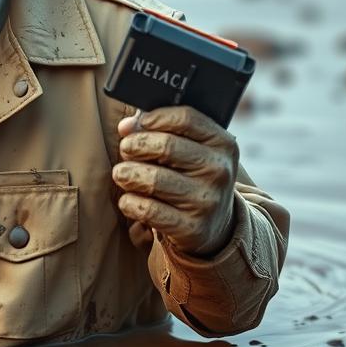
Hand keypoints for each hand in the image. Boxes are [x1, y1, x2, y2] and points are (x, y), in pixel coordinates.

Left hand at [113, 106, 237, 257]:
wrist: (215, 226)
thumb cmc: (190, 176)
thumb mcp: (188, 149)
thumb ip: (158, 130)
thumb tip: (126, 126)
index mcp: (222, 144)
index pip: (186, 118)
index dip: (154, 118)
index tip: (136, 125)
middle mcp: (219, 171)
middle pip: (165, 146)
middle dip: (135, 145)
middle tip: (125, 150)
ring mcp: (208, 201)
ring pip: (152, 179)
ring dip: (127, 174)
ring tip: (122, 175)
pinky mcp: (192, 228)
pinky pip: (147, 209)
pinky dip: (129, 203)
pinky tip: (130, 200)